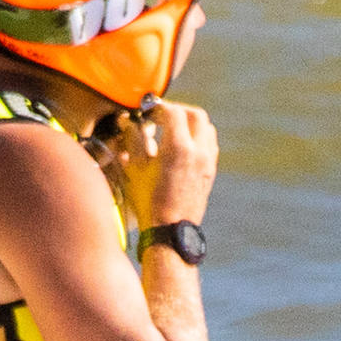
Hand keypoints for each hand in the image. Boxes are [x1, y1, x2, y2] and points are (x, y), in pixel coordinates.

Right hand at [99, 100, 216, 231]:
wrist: (170, 232)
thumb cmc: (148, 202)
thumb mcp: (135, 170)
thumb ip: (134, 141)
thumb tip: (130, 122)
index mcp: (179, 148)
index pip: (175, 112)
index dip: (160, 108)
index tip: (148, 112)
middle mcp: (199, 151)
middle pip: (196, 115)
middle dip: (178, 111)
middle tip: (162, 116)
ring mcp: (208, 162)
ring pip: (207, 128)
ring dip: (191, 123)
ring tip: (173, 129)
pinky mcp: (210, 172)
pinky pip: (209, 144)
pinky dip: (198, 137)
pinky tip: (183, 146)